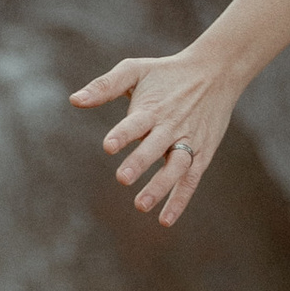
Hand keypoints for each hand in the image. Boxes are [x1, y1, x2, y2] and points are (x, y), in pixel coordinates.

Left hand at [68, 36, 243, 224]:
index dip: (123, 134)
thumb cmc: (167, 73)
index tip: (108, 146)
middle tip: (122, 178)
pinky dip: (180, 200)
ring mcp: (188, 142)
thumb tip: (73, 100)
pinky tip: (164, 220)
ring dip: (160, 186)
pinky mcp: (202, 154)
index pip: (137, 122)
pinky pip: (191, 180)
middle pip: (155, 146)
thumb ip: (105, 86)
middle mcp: (171, 126)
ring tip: (141, 205)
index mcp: (153, 107)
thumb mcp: (136, 70)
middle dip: (140, 162)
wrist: (216, 72)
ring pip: (175, 167)